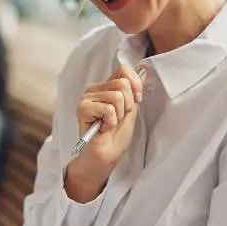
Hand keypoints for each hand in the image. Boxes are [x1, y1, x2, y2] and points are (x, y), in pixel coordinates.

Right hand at [65, 64, 145, 202]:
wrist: (106, 155)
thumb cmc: (116, 136)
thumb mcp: (131, 110)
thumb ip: (134, 91)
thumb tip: (143, 70)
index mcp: (106, 87)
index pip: (124, 70)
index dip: (135, 84)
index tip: (137, 100)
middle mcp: (95, 89)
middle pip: (122, 83)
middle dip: (127, 104)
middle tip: (118, 118)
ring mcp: (87, 98)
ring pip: (117, 96)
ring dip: (119, 115)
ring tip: (110, 124)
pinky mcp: (83, 108)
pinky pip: (108, 108)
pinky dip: (111, 121)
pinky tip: (103, 128)